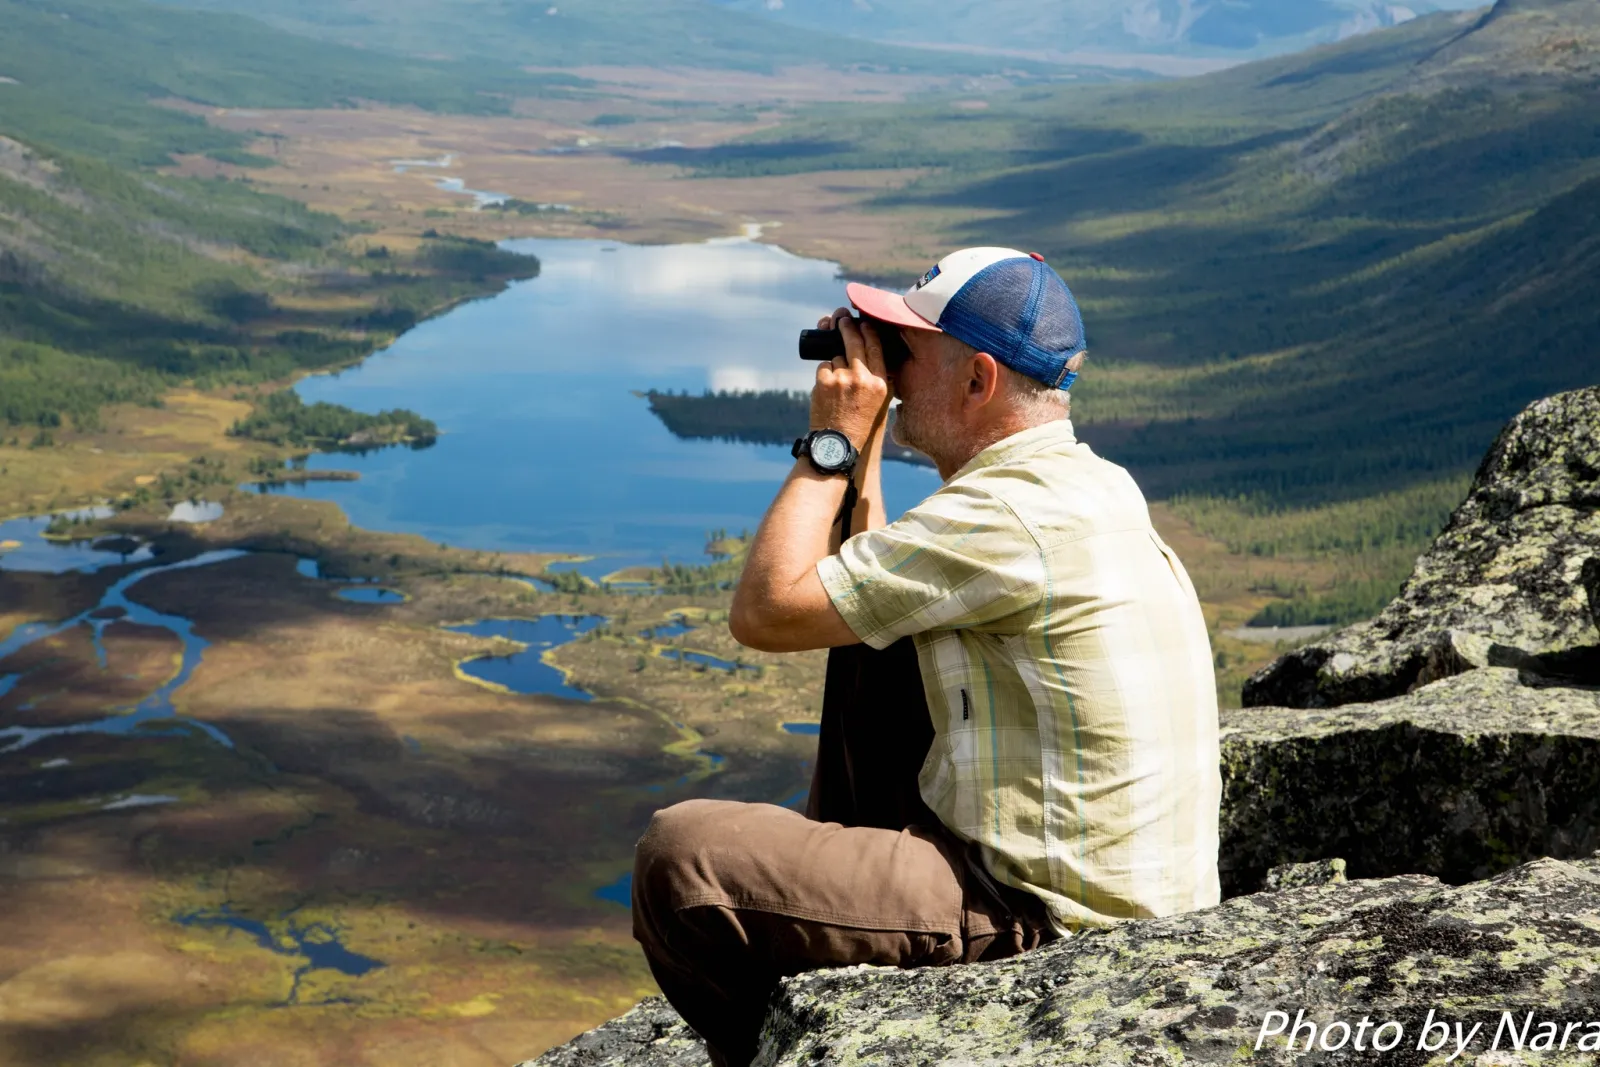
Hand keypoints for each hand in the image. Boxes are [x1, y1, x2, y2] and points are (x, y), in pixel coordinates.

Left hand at [809, 309, 890, 448]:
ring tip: (837, 384)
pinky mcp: (824, 382)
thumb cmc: (858, 424)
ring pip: (836, 356)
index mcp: (880, 384)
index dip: (869, 331)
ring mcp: (842, 378)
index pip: (876, 348)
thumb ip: (879, 379)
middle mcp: (863, 378)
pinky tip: (827, 389)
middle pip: (854, 341)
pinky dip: (824, 373)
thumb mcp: (879, 403)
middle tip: (842, 317)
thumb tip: (870, 351)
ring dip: (834, 362)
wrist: (837, 444)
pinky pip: (823, 366)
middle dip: (847, 326)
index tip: (864, 321)